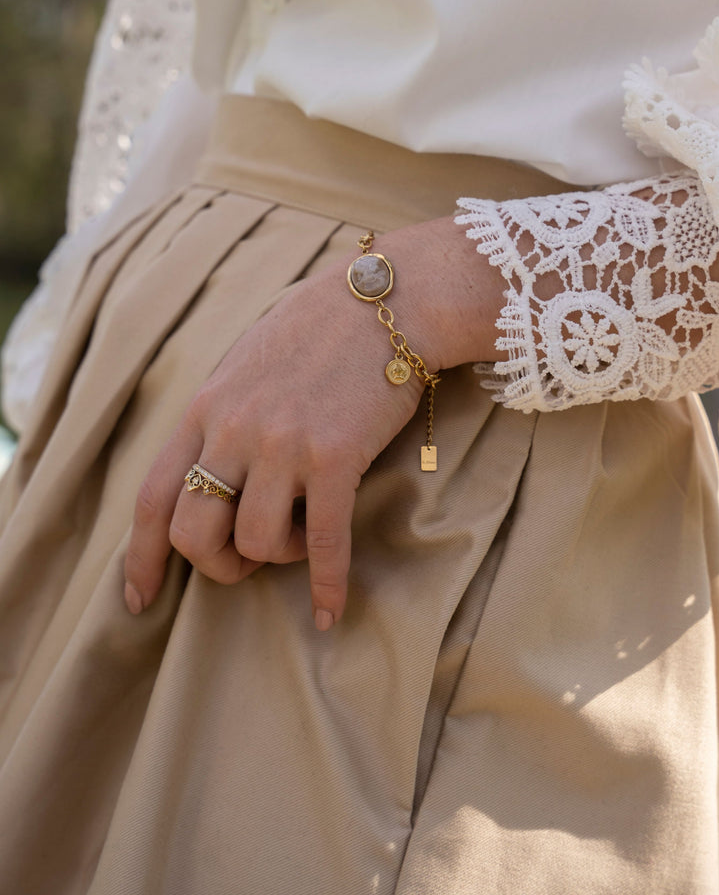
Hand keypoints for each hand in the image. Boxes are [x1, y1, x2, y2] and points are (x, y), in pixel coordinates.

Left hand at [123, 216, 505, 627]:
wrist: (386, 301)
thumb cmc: (320, 329)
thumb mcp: (246, 363)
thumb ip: (222, 415)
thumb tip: (212, 467)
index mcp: (206, 408)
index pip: (153, 495)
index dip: (141, 557)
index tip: (139, 599)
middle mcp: (235, 430)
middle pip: (194, 532)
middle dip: (215, 565)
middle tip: (244, 563)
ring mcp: (283, 444)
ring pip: (255, 543)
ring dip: (277, 557)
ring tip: (300, 537)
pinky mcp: (336, 456)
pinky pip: (320, 541)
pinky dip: (325, 585)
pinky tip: (328, 610)